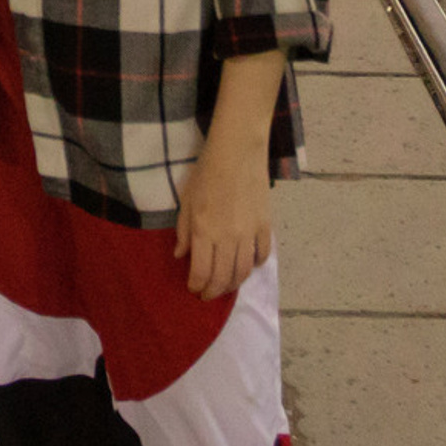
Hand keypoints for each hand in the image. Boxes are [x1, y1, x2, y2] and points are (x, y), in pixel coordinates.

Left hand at [173, 132, 273, 298]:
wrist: (237, 151)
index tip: (193, 289)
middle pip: (223, 278)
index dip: (197, 286)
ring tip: (225, 286)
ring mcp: (249, 234)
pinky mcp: (265, 226)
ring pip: (243, 272)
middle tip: (208, 295)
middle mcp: (227, 238)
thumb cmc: (206, 172)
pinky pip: (262, 255)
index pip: (201, 272)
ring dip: (233, 284)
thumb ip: (184, 231)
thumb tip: (181, 255)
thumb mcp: (187, 200)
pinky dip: (254, 265)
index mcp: (204, 231)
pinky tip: (247, 264)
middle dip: (213, 291)